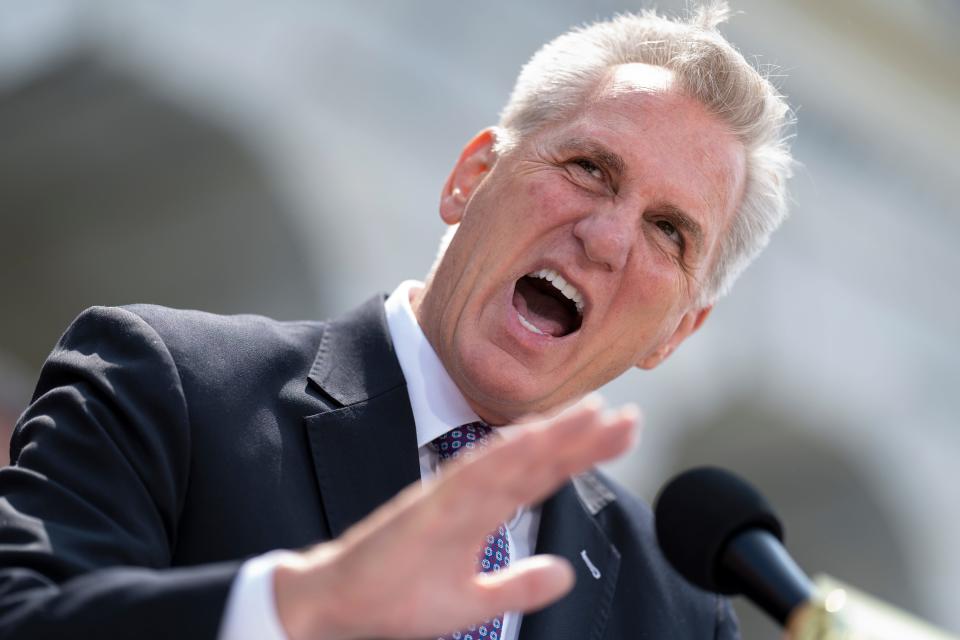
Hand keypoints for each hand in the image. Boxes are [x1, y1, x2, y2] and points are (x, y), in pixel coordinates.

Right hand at [274, 397, 638, 639]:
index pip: (542, 476)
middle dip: (582, 439)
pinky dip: (500, 457)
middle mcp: (470, 496)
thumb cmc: (397, 596)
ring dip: (549, 437)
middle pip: (534, 460)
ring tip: (591, 416)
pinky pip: (468, 480)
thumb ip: (518, 586)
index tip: (622, 434)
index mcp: (482, 512)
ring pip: (507, 460)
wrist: (337, 604)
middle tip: (629, 419)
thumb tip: (565, 572)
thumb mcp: (473, 603)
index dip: (582, 454)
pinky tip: (531, 439)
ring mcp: (448, 499)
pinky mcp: (424, 511)